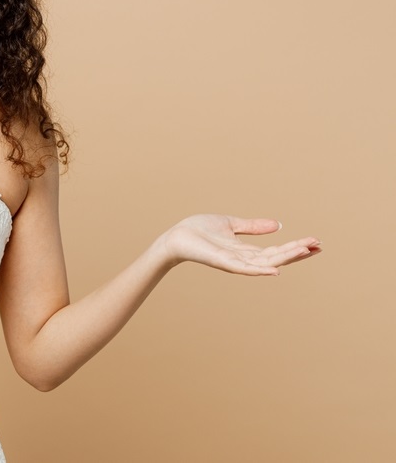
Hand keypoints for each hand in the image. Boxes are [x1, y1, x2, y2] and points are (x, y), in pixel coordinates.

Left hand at [157, 214, 320, 275]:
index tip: (315, 242)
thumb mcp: (230, 224)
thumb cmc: (198, 231)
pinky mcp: (223, 263)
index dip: (295, 246)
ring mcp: (234, 262)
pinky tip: (276, 269)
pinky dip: (261, 270)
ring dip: (286, 257)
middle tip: (319, 245)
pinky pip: (245, 269)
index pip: (276, 250)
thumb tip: (278, 225)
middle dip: (297, 251)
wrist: (175, 237)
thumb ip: (252, 226)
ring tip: (306, 251)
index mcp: (246, 250)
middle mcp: (244, 259)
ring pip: (266, 261)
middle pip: (276, 256)